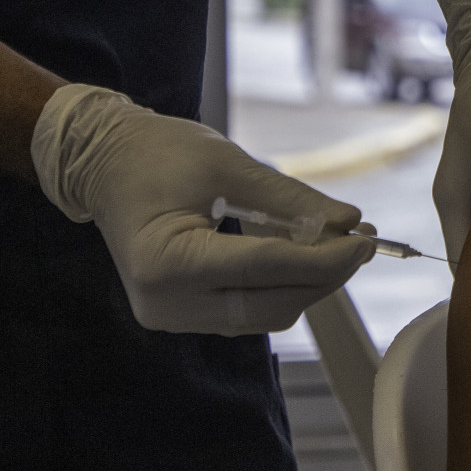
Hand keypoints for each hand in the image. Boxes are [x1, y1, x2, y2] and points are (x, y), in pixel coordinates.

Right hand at [33, 85, 375, 335]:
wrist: (104, 165)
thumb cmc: (157, 154)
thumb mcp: (228, 164)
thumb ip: (291, 199)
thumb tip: (349, 222)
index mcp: (167, 262)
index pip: (266, 269)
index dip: (324, 259)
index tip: (366, 241)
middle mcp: (165, 303)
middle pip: (270, 304)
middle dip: (323, 276)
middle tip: (363, 242)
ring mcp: (170, 316)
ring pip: (264, 314)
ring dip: (307, 284)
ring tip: (341, 246)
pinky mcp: (181, 315)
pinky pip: (246, 311)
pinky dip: (281, 287)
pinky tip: (306, 258)